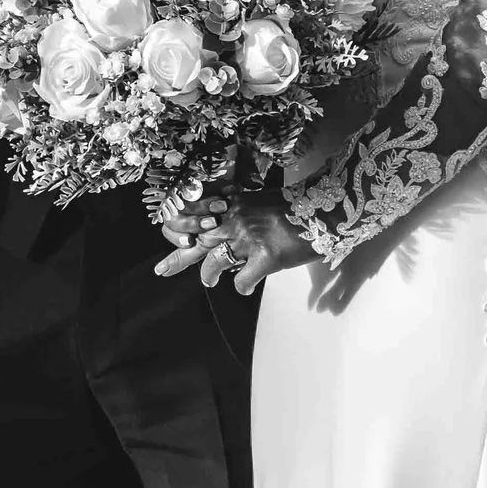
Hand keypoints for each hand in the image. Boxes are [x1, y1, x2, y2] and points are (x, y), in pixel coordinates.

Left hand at [155, 201, 314, 295]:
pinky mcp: (265, 258)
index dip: (178, 225)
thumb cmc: (294, 205)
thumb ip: (236, 208)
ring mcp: (248, 239)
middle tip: (162, 269)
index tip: (171, 233)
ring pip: (212, 262)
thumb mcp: (258, 199)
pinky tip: (245, 287)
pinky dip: (241, 286)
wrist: (324, 209)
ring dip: (207, 275)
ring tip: (208, 281)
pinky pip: (242, 280)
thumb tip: (219, 220)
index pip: (193, 213)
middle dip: (177, 256)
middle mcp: (234, 220)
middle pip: (195, 239)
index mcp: (232, 204)